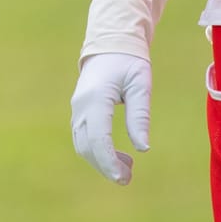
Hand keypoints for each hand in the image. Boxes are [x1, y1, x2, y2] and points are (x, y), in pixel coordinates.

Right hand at [70, 52, 151, 184]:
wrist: (110, 43)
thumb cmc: (129, 62)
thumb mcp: (140, 85)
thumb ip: (140, 116)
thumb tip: (143, 148)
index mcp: (95, 98)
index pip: (98, 139)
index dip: (109, 162)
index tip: (123, 177)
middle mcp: (81, 106)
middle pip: (86, 146)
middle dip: (105, 166)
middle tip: (128, 178)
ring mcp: (77, 108)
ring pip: (82, 145)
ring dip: (101, 161)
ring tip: (127, 166)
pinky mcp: (79, 111)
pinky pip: (83, 138)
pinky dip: (97, 151)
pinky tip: (116, 155)